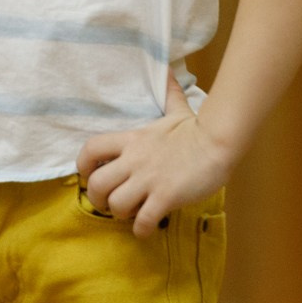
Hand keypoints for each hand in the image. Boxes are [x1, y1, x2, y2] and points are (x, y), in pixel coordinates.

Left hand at [75, 78, 232, 236]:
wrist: (218, 142)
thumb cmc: (197, 128)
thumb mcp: (176, 109)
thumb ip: (169, 94)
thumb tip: (171, 71)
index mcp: (132, 139)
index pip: (91, 148)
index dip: (83, 165)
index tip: (89, 174)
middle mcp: (134, 159)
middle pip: (97, 184)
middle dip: (97, 199)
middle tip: (108, 204)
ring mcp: (148, 179)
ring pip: (115, 204)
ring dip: (119, 215)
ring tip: (130, 215)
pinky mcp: (165, 196)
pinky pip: (142, 220)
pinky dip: (140, 231)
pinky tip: (146, 230)